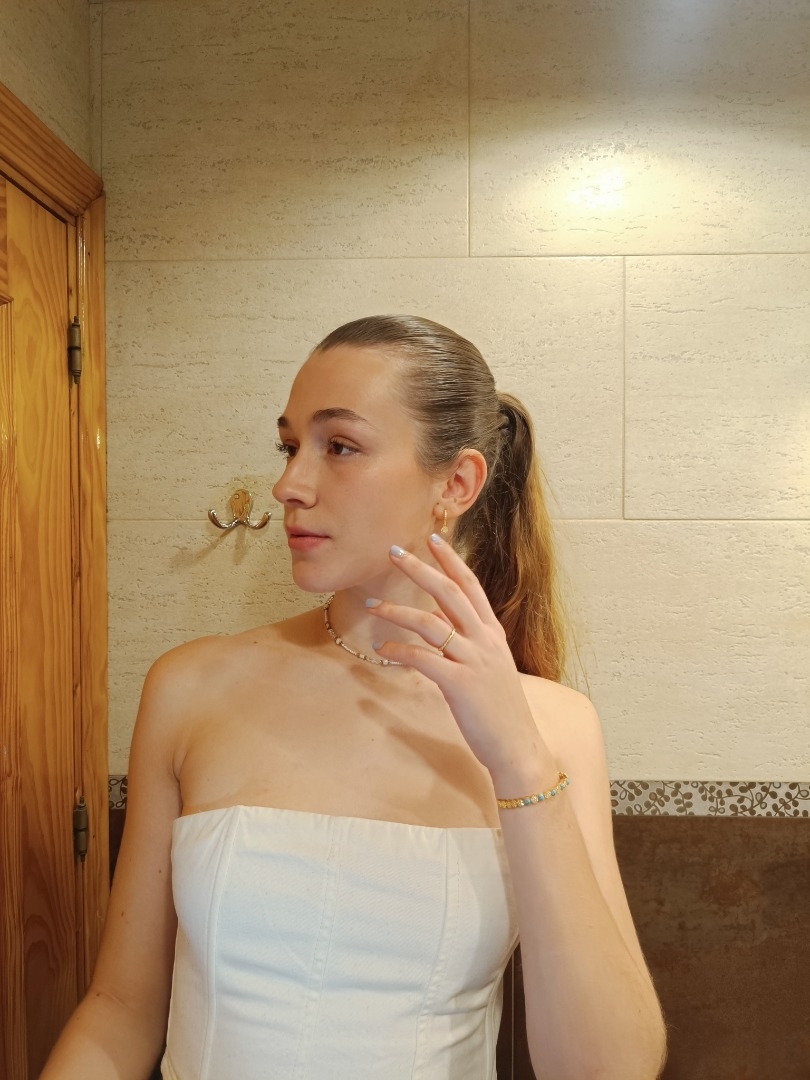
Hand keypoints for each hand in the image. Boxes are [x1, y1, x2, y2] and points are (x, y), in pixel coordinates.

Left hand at [368, 534, 552, 784]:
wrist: (519, 747)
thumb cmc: (499, 710)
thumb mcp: (489, 667)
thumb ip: (467, 643)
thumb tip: (439, 622)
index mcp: (493, 633)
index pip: (471, 586)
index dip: (451, 560)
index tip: (433, 538)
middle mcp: (485, 641)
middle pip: (449, 593)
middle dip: (421, 569)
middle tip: (394, 551)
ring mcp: (475, 661)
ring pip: (431, 622)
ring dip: (398, 611)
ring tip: (372, 605)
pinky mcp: (461, 684)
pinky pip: (423, 659)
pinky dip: (399, 651)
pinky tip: (382, 650)